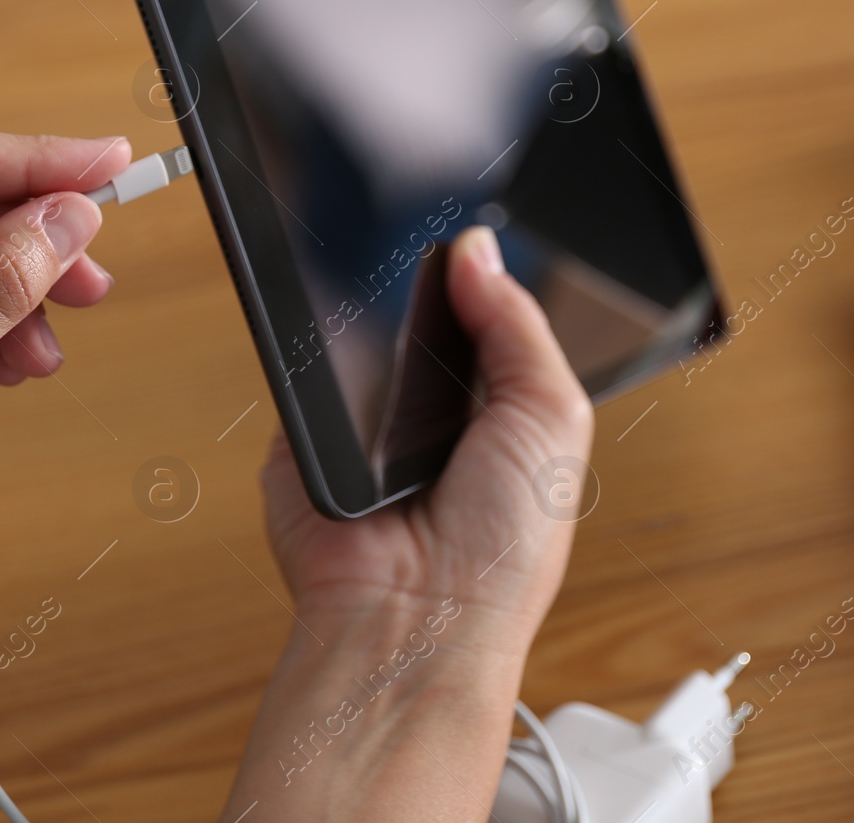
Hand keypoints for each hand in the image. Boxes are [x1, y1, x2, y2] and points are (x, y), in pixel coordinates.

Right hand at [224, 225, 594, 821]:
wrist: (415, 620)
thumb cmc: (503, 550)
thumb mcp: (552, 416)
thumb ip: (519, 325)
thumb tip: (476, 248)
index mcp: (497, 412)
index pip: (485, 320)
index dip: (479, 279)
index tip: (470, 232)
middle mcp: (431, 417)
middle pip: (416, 317)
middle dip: (421, 290)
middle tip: (425, 257)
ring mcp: (362, 426)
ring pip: (355, 338)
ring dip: (365, 320)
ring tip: (381, 307)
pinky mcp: (302, 438)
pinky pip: (302, 373)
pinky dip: (313, 356)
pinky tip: (331, 349)